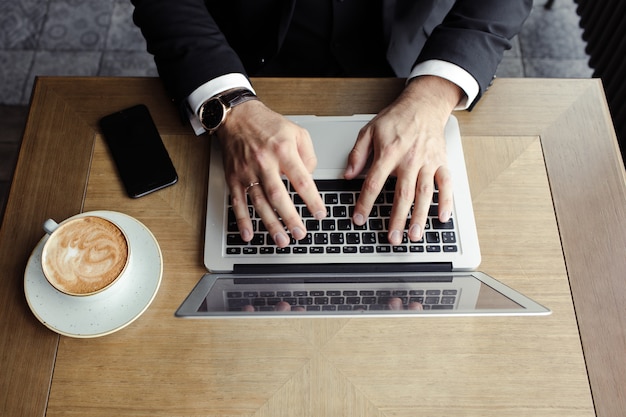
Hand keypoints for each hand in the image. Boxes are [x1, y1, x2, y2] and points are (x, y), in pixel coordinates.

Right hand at [217, 100, 326, 247]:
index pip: (301, 181)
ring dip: (270, 224)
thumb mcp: (297, 132)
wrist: (237, 117)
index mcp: (283, 150)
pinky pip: (237, 202)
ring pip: (259, 202)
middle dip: (290, 218)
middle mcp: (264, 162)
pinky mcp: (233, 177)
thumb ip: (309, 155)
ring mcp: (247, 171)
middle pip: (279, 196)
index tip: (320, 214)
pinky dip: (242, 220)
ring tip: (282, 240)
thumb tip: (311, 178)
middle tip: (300, 234)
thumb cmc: (267, 125)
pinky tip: (249, 234)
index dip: (312, 200)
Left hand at [344, 76, 462, 244]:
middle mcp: (410, 159)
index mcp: (389, 152)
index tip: (359, 219)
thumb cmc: (396, 118)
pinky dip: (446, 202)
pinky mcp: (442, 162)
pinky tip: (442, 218)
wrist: (424, 104)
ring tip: (414, 235)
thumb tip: (348, 175)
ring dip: (420, 216)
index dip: (365, 202)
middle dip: (397, 219)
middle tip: (393, 238)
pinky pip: (446, 184)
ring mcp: (428, 162)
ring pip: (424, 194)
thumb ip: (357, 154)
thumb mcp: (369, 130)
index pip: (374, 182)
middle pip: (402, 194)